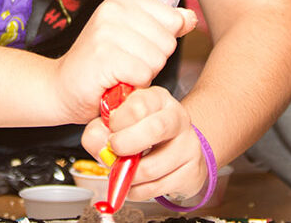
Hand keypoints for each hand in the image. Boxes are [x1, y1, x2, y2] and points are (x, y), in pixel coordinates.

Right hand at [52, 0, 197, 123]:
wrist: (61, 88)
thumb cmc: (101, 66)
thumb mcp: (135, 38)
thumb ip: (165, 26)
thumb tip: (190, 18)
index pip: (173, 19)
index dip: (159, 43)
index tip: (133, 49)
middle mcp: (113, 9)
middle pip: (168, 41)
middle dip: (152, 62)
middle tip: (125, 65)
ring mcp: (107, 31)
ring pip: (157, 59)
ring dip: (142, 75)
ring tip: (119, 74)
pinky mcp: (104, 55)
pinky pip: (143, 74)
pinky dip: (133, 86)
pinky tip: (113, 82)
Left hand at [79, 86, 206, 201]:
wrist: (176, 153)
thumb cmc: (141, 134)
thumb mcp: (117, 123)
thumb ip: (99, 130)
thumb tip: (99, 143)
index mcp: (157, 99)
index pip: (139, 105)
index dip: (118, 121)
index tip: (110, 130)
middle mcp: (177, 118)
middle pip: (155, 129)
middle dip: (126, 144)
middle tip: (115, 150)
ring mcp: (188, 145)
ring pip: (152, 167)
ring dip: (128, 175)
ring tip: (122, 170)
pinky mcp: (191, 172)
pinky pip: (156, 188)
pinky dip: (137, 190)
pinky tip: (135, 182)